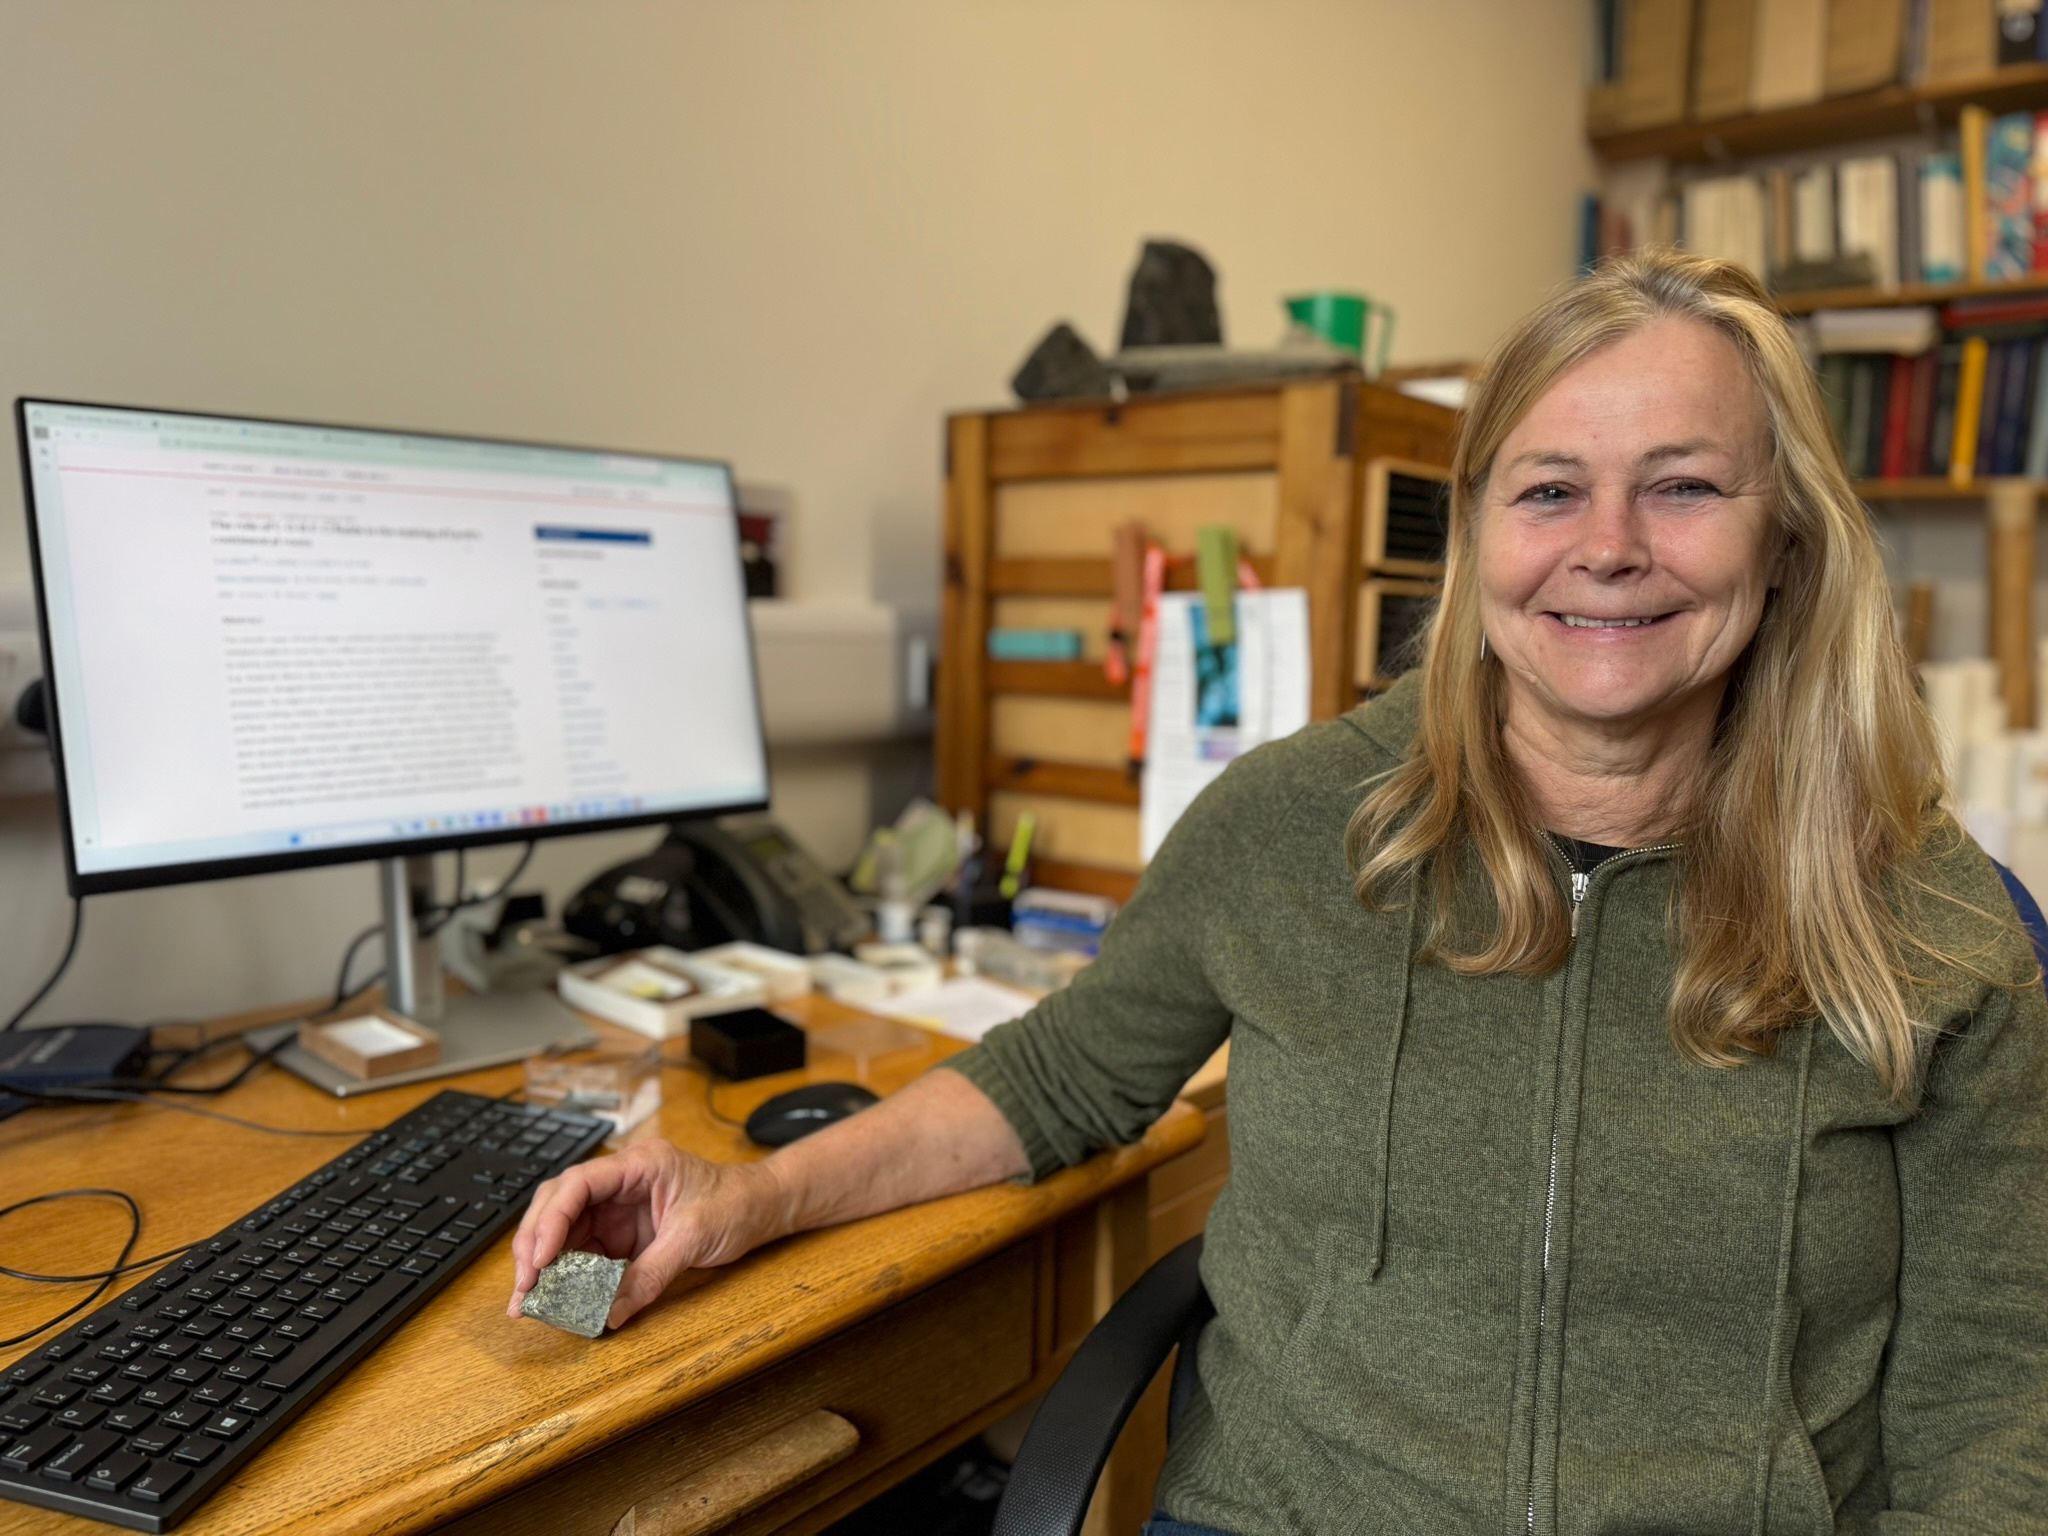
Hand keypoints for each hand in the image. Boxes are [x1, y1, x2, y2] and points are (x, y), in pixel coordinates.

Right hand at [507, 1140, 786, 1330]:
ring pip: (564, 1230)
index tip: (539, 1259)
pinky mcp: (620, 1233)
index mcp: (639, 1165)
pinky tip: (556, 1298)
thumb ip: (651, 1274)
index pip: (579, 1183)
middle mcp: (620, 1183)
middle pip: (559, 1204)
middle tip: (525, 1286)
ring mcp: (617, 1208)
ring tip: (529, 1301)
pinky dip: (567, 1275)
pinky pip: (584, 1251)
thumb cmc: (734, 1204)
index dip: (551, 1220)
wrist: (759, 1206)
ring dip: (543, 1264)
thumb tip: (610, 1312)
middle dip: (535, 1244)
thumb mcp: (694, 1238)